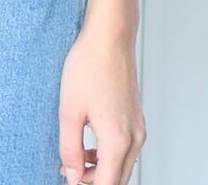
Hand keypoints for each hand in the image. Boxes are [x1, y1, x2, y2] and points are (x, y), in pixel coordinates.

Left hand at [58, 23, 146, 184]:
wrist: (110, 37)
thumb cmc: (89, 65)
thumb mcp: (70, 110)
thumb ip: (70, 148)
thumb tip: (72, 175)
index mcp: (118, 139)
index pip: (106, 184)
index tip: (68, 182)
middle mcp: (134, 138)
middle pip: (117, 180)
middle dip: (94, 182)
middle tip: (70, 174)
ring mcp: (138, 128)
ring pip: (123, 166)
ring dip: (101, 171)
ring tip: (75, 161)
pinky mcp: (136, 119)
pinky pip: (126, 149)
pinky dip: (109, 156)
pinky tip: (89, 146)